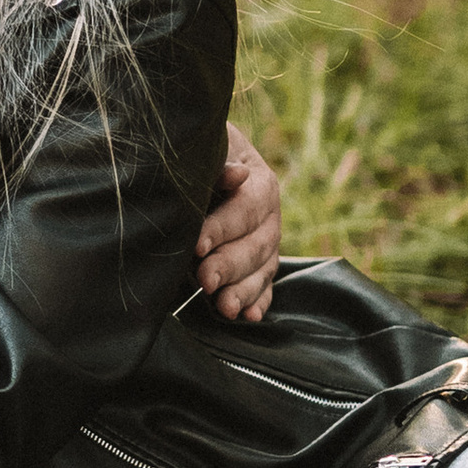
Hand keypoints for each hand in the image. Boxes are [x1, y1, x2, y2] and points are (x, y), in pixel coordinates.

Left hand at [196, 122, 280, 322]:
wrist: (208, 161)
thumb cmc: (203, 156)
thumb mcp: (210, 151)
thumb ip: (219, 165)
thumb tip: (238, 175)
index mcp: (260, 183)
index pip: (245, 208)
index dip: (222, 228)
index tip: (197, 245)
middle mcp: (270, 215)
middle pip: (256, 244)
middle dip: (230, 265)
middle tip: (204, 280)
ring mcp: (268, 242)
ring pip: (262, 269)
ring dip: (244, 290)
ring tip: (226, 308)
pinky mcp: (260, 264)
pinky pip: (264, 285)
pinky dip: (258, 301)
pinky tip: (249, 317)